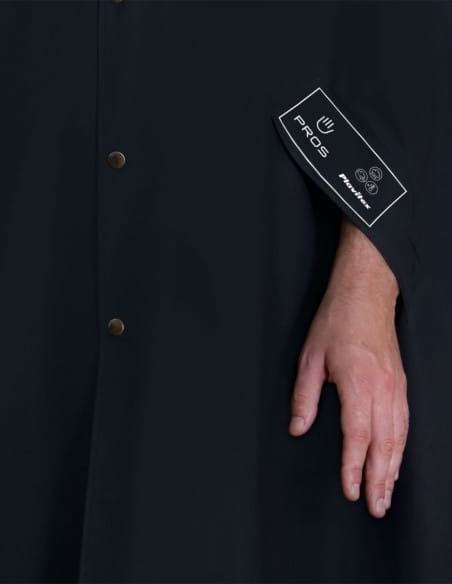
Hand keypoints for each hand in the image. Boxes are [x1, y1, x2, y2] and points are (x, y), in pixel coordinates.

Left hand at [289, 217, 408, 517]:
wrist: (366, 295)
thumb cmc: (336, 322)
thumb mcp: (310, 357)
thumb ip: (305, 397)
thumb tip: (298, 429)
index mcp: (358, 382)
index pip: (357, 435)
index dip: (353, 466)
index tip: (350, 490)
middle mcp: (382, 388)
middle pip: (384, 443)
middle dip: (379, 479)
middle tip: (375, 507)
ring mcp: (396, 386)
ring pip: (399, 436)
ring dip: (394, 468)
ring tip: (388, 494)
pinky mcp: (400, 383)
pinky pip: (405, 423)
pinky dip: (401, 447)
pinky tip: (397, 461)